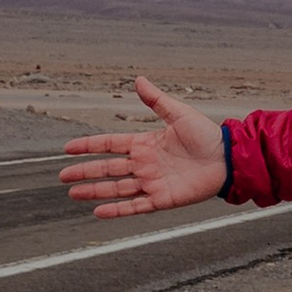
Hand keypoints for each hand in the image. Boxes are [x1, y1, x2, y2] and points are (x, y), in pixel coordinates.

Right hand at [60, 79, 230, 218]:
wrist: (228, 158)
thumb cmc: (207, 135)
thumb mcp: (179, 114)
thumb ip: (156, 101)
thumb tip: (139, 79)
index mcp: (146, 143)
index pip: (110, 145)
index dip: (89, 146)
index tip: (69, 148)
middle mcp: (145, 164)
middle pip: (107, 168)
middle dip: (85, 172)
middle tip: (63, 175)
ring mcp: (152, 182)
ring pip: (116, 188)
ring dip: (94, 191)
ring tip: (73, 193)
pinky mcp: (162, 199)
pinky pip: (135, 206)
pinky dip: (117, 210)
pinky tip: (98, 211)